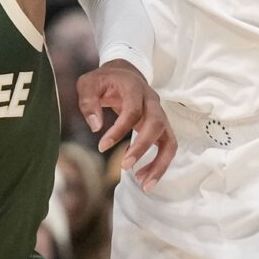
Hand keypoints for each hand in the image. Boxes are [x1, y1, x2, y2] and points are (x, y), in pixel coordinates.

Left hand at [77, 60, 175, 188]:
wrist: (125, 73)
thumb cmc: (105, 80)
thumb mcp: (88, 83)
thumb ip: (88, 102)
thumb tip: (96, 127)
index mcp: (135, 88)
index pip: (132, 111)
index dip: (119, 130)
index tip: (102, 146)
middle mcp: (152, 102)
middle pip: (156, 125)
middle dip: (142, 148)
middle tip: (124, 166)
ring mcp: (160, 115)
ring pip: (170, 141)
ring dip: (160, 164)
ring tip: (144, 185)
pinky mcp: (161, 127)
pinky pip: (167, 148)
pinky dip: (159, 165)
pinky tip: (143, 178)